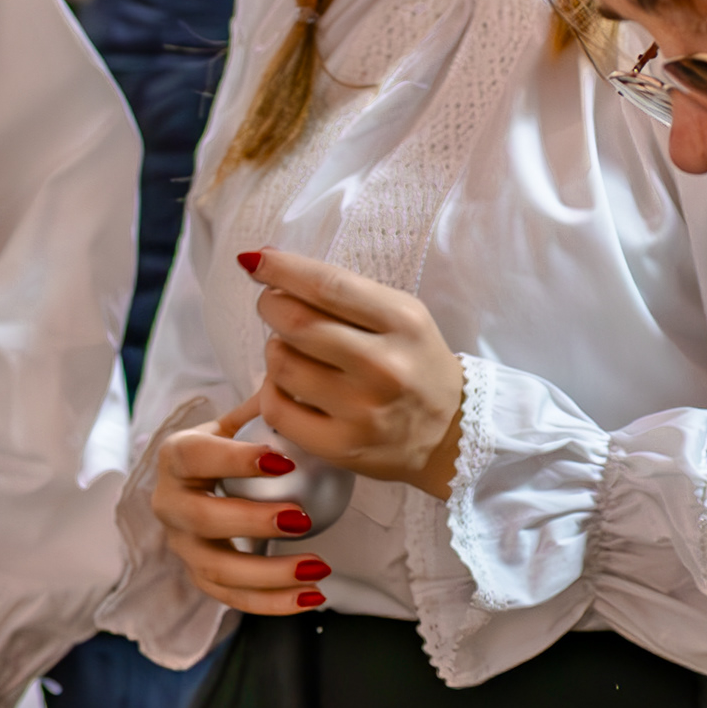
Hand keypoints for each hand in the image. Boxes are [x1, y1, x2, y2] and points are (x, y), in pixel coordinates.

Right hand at [146, 408, 330, 617]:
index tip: (283, 459)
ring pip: (217, 568)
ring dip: (269, 572)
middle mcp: (169, 504)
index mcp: (175, 457)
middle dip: (251, 522)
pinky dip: (273, 603)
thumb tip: (299, 380)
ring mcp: (182, 545)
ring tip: (318, 567)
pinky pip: (232, 598)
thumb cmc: (227, 450)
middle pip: (201, 519)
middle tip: (301, 519)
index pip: (195, 457)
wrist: (197, 484)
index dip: (234, 459)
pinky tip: (313, 598)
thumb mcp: (237, 422)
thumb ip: (264, 407)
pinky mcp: (198, 576)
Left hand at [238, 249, 468, 496]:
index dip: (281, 269)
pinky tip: (286, 387)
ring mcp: (362, 411)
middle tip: (272, 306)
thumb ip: (345, 293)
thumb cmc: (415, 363)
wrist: (451, 432)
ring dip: (273, 350)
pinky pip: (277, 410)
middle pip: (296, 324)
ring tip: (292, 351)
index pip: (328, 286)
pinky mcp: (342, 447)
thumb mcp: (400, 317)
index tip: (255, 260)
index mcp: (402, 322)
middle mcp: (385, 366)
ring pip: (282, 365)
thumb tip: (267, 263)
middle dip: (270, 306)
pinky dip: (269, 392)